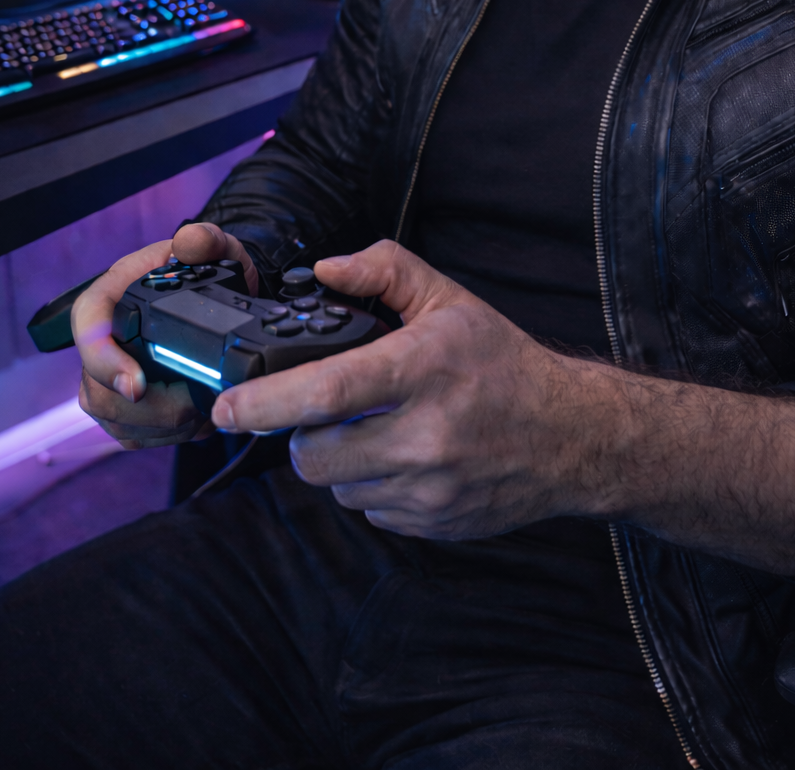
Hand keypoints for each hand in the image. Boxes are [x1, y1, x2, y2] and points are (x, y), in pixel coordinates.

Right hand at [73, 223, 258, 450]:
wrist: (219, 297)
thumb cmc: (208, 272)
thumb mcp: (214, 248)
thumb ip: (205, 240)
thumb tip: (189, 243)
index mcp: (111, 297)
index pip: (88, 330)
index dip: (106, 363)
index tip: (138, 385)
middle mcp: (102, 340)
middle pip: (99, 391)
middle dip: (153, 407)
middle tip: (197, 402)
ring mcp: (107, 377)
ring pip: (116, 420)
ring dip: (165, 425)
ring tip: (203, 409)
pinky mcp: (122, 407)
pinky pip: (133, 436)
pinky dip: (167, 436)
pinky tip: (195, 420)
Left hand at [209, 239, 604, 537]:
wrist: (569, 435)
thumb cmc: (503, 362)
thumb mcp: (449, 300)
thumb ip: (384, 270)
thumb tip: (323, 270)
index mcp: (422, 371)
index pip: (327, 393)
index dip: (265, 403)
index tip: (225, 407)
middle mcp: (425, 435)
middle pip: (314, 454)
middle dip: (302, 433)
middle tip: (327, 409)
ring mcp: (429, 488)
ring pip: (337, 485)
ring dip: (340, 460)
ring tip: (378, 429)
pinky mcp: (432, 524)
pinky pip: (369, 509)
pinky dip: (372, 484)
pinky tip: (405, 456)